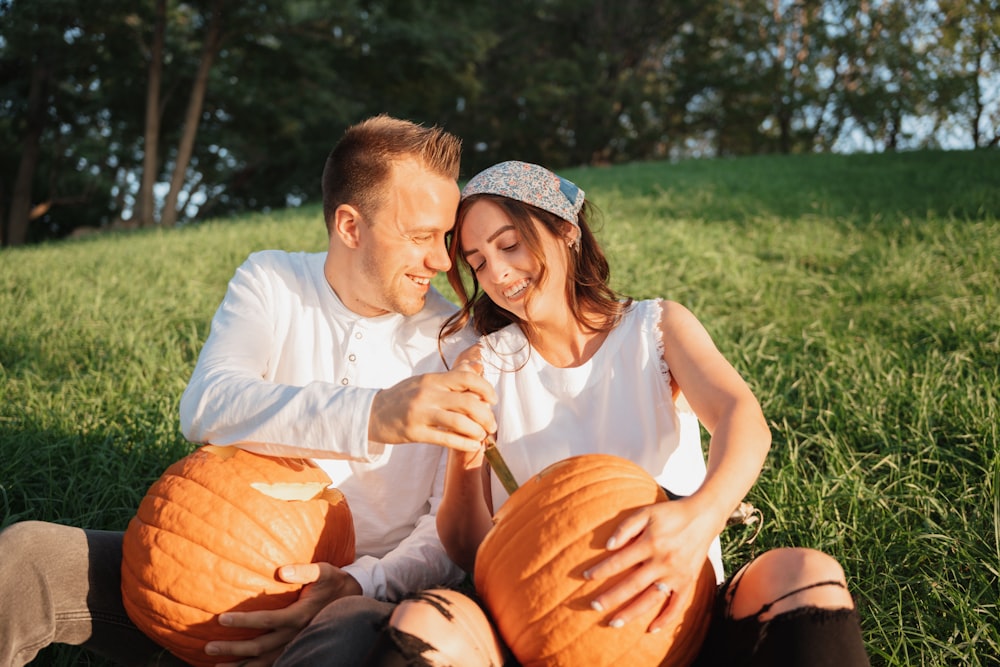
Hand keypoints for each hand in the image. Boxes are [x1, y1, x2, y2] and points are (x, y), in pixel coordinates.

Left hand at [204, 563, 361, 665]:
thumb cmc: (334, 581)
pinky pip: (274, 663)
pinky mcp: (297, 648)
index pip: (266, 621)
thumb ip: (303, 570)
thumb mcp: (323, 571)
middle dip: (233, 649)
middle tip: (209, 647)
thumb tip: (281, 571)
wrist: (354, 598)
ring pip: (264, 662)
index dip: (244, 621)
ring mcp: (296, 645)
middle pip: (259, 647)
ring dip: (240, 666)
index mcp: (299, 615)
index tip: (222, 619)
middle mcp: (295, 635)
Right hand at [369, 363, 496, 450]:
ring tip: (483, 436)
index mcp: (432, 380)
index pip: (466, 378)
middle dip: (486, 415)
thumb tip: (477, 368)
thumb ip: (451, 378)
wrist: (371, 413)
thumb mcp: (424, 381)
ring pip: (459, 422)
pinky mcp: (416, 433)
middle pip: (468, 402)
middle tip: (492, 424)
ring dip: (477, 431)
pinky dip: (465, 443)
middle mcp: (428, 394)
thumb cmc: (402, 397)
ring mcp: (421, 414)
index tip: (493, 399)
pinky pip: (446, 439)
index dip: (485, 388)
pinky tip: (474, 446)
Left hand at [582, 499, 715, 632]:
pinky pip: (677, 605)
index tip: (585, 577)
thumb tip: (608, 546)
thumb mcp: (646, 512)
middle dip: (611, 597)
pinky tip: (651, 629)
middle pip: (632, 585)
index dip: (601, 570)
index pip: (619, 561)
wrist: (703, 517)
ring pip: (650, 599)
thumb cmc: (670, 513)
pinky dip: (666, 619)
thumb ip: (626, 527)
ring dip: (631, 613)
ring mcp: (676, 575)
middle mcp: (663, 562)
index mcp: (651, 543)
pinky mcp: (688, 582)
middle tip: (593, 606)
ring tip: (613, 623)